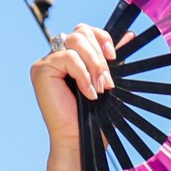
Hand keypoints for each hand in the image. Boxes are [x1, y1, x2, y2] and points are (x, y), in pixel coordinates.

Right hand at [28, 26, 116, 140]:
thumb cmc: (94, 117)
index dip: (102, 38)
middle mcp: (57, 56)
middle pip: (81, 31)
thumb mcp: (108, 81)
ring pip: (75, 40)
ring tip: (99, 89)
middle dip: (99, 56)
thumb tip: (129, 35)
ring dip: (93, 65)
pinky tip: (87, 93)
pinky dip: (82, 74)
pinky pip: (68, 57)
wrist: (82, 140)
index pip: (85, 31)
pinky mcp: (41, 69)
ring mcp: (47, 62)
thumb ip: (112, 59)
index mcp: (72, 57)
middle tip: (107, 82)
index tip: (114, 57)